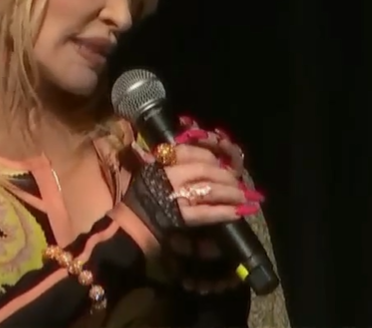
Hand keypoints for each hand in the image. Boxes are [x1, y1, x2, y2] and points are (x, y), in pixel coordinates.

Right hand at [125, 118, 264, 293]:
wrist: (126, 228)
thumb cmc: (136, 200)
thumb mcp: (144, 173)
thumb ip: (151, 158)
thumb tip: (149, 144)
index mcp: (160, 163)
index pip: (189, 152)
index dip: (210, 157)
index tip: (221, 162)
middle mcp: (168, 176)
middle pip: (204, 170)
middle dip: (225, 175)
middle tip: (239, 182)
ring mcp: (174, 197)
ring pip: (208, 190)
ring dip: (230, 193)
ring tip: (245, 197)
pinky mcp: (179, 217)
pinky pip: (205, 212)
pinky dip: (223, 211)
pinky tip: (237, 212)